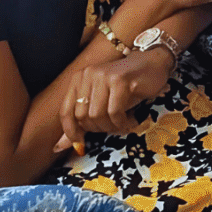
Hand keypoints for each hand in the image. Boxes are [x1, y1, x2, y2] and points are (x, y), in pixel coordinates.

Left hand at [56, 48, 172, 152]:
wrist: (152, 64)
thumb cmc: (127, 85)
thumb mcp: (102, 102)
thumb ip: (81, 122)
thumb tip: (59, 147)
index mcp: (78, 79)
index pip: (66, 112)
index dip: (71, 132)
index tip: (81, 145)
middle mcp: (87, 75)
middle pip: (82, 116)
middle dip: (98, 129)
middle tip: (113, 128)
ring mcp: (103, 76)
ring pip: (97, 115)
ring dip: (111, 127)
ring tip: (122, 124)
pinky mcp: (120, 80)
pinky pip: (114, 111)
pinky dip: (122, 122)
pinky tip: (130, 121)